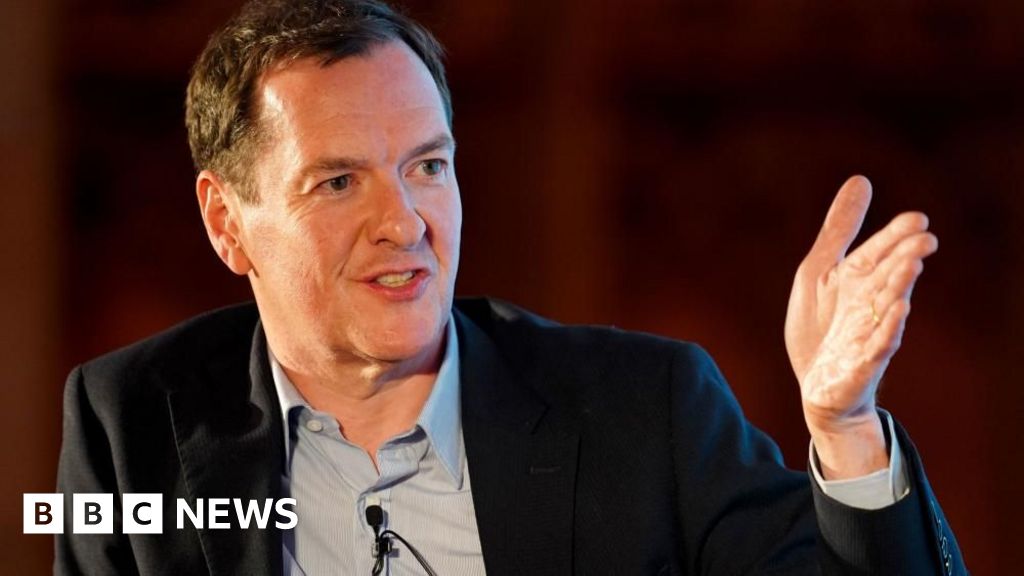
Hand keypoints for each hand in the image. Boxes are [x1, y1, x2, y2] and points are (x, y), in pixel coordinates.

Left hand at [785, 176, 936, 477]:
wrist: (819, 388)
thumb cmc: (821, 328)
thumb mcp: (819, 270)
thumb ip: (838, 229)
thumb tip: (862, 180)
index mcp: (857, 279)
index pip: (879, 253)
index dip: (896, 236)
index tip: (917, 219)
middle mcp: (868, 304)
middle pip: (887, 277)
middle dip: (904, 258)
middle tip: (924, 238)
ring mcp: (867, 333)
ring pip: (887, 307)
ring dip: (900, 287)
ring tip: (912, 266)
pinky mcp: (861, 363)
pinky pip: (878, 345)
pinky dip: (888, 329)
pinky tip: (900, 313)